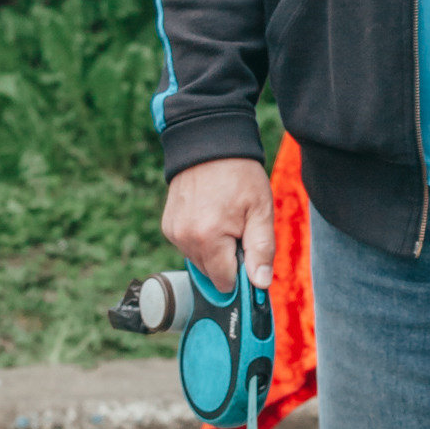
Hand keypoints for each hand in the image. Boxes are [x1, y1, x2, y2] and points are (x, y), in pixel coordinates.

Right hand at [162, 156, 275, 289]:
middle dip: (228, 260)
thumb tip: (260, 283)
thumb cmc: (239, 175)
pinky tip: (210, 217)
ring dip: (214, 251)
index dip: (242, 273)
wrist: (209, 145)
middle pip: (211, 274)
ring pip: (199, 262)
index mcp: (209, 238)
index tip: (250, 254)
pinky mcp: (168, 226)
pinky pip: (188, 247)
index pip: (226, 282)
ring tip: (224, 219)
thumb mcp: (261, 211)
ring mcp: (174, 233)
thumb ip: (261, 250)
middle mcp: (185, 239)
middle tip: (238, 229)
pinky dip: (201, 240)